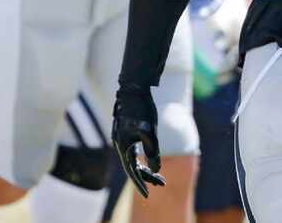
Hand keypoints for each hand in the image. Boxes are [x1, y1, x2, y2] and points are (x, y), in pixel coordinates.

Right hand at [112, 83, 165, 197]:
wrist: (133, 87)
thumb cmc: (142, 108)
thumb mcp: (151, 131)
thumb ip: (153, 151)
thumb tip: (157, 169)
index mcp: (123, 145)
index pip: (132, 171)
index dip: (140, 183)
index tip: (148, 194)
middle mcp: (120, 144)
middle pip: (133, 166)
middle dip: (146, 175)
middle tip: (162, 183)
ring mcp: (121, 138)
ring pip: (133, 158)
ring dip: (144, 167)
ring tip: (158, 176)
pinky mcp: (125, 133)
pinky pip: (132, 151)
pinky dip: (141, 158)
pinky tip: (149, 160)